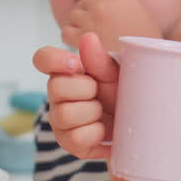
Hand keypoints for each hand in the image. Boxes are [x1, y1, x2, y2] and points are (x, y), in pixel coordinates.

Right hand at [33, 32, 121, 158]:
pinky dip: (96, 133)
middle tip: (99, 93)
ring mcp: (60, 120)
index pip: (42, 59)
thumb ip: (99, 59)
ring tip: (103, 113)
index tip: (75, 64)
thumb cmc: (123, 93)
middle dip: (86, 89)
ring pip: (64, 114)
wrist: (138, 123)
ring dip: (92, 112)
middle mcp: (58, 95)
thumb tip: (87, 37)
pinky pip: (75, 138)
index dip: (53, 60)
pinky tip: (104, 130)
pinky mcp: (69, 143)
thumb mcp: (116, 74)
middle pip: (55, 87)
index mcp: (67, 72)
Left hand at [61, 0, 160, 52]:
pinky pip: (66, 32)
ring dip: (78, 26)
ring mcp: (93, 19)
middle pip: (82, 3)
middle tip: (95, 30)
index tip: (97, 17)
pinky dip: (71, 39)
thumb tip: (95, 2)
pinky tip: (82, 45)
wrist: (149, 60)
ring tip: (89, 38)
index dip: (93, 5)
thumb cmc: (145, 41)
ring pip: (73, 16)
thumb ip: (116, 4)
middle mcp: (104, 4)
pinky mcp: (85, 36)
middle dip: (86, 15)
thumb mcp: (136, 11)